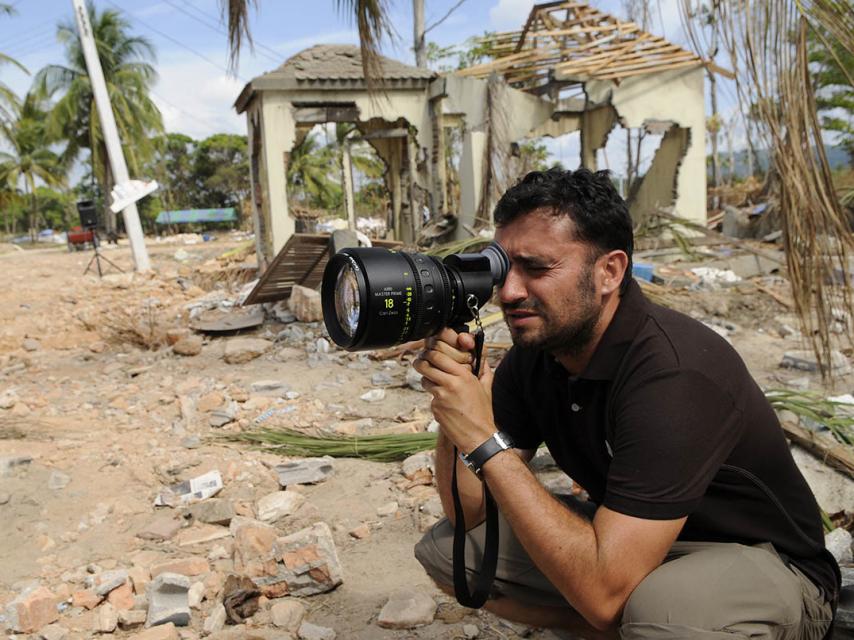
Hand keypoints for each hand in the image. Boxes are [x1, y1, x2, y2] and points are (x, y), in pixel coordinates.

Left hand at [413, 327, 495, 452]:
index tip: (429, 352)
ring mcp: (441, 397)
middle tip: (421, 362)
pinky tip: (446, 404)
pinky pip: (430, 397)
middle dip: (420, 362)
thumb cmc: (483, 412)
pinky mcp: (435, 408)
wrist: (479, 436)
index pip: (438, 356)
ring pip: (425, 380)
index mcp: (463, 376)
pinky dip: (435, 398)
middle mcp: (450, 384)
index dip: (430, 352)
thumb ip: (483, 369)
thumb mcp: (486, 387)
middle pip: (425, 365)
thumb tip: (481, 356)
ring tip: (437, 384)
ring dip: (428, 380)